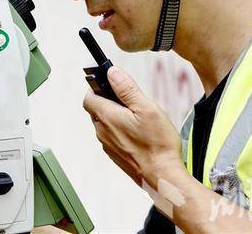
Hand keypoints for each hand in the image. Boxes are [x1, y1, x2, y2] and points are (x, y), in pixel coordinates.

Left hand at [83, 66, 184, 189]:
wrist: (162, 177)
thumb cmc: (157, 144)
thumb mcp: (146, 108)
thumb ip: (127, 89)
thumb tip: (112, 73)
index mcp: (107, 117)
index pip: (89, 96)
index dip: (97, 86)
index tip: (109, 82)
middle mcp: (103, 132)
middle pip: (96, 109)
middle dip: (109, 100)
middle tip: (129, 99)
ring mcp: (108, 145)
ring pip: (104, 123)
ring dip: (115, 116)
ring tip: (137, 117)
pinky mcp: (116, 155)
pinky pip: (112, 136)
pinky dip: (120, 130)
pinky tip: (138, 133)